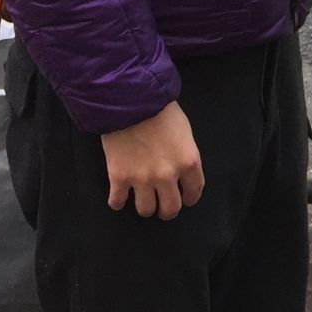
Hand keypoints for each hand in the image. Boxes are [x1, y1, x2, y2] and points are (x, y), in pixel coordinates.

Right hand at [99, 102, 204, 218]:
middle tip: (162, 205)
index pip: (194, 192)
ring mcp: (142, 179)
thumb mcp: (185, 133)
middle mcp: (167, 176)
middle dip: (167, 210)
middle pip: (170, 209)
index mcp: (188, 162)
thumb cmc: (160, 111)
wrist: (130, 101)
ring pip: (145, 210)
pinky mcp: (119, 178)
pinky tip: (119, 195)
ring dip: (145, 206)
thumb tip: (181, 171)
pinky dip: (118, 201)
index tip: (184, 198)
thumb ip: (184, 156)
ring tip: (142, 198)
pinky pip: (118, 203)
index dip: (189, 198)